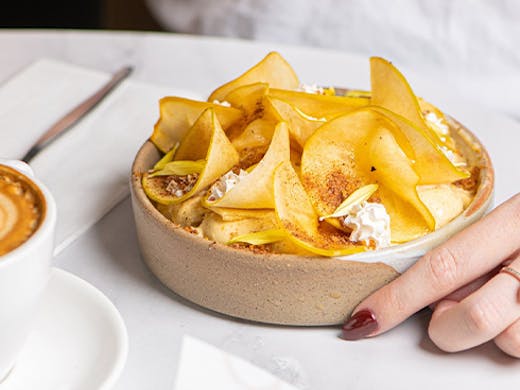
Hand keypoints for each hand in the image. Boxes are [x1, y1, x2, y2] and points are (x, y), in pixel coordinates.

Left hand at [341, 193, 519, 357]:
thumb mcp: (512, 219)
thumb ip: (473, 252)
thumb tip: (428, 293)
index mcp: (516, 221)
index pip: (442, 267)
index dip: (396, 299)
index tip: (363, 319)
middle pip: (470, 318)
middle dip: (445, 326)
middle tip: (450, 308)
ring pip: (507, 341)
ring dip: (496, 328)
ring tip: (508, 298)